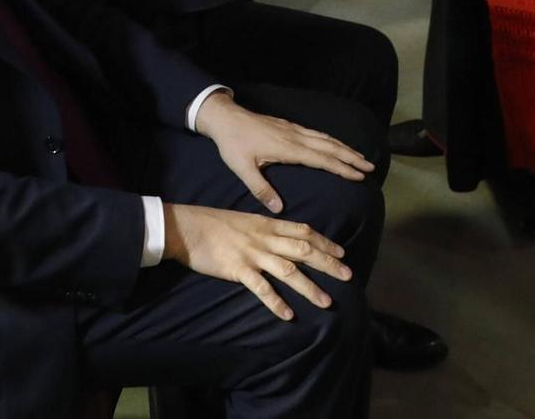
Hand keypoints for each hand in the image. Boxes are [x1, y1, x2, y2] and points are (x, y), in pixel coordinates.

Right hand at [161, 203, 351, 321]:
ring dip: (309, 287)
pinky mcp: (238, 269)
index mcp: (267, 224)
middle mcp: (265, 238)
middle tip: (348, 276)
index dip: (325, 242)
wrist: (187, 227)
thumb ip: (265, 228)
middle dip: (328, 263)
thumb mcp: (245, 219)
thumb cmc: (213, 223)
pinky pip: (261, 288)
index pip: (304, 231)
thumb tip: (282, 236)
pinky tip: (288, 315)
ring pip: (288, 271)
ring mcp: (252, 254)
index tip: (341, 252)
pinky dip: (276, 302)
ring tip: (326, 302)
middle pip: (304, 250)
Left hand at [193, 91, 372, 215]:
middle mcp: (296, 137)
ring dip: (345, 148)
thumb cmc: (233, 145)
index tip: (359, 175)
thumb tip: (279, 209)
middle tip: (371, 167)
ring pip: (325, 138)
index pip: (322, 159)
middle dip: (351, 157)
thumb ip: (261, 189)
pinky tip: (336, 145)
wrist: (226, 118)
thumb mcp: (243, 169)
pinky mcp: (289, 126)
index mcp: (288, 149)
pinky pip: (317, 133)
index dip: (342, 168)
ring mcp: (294, 129)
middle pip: (330, 147)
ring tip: (361, 157)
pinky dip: (332, 140)